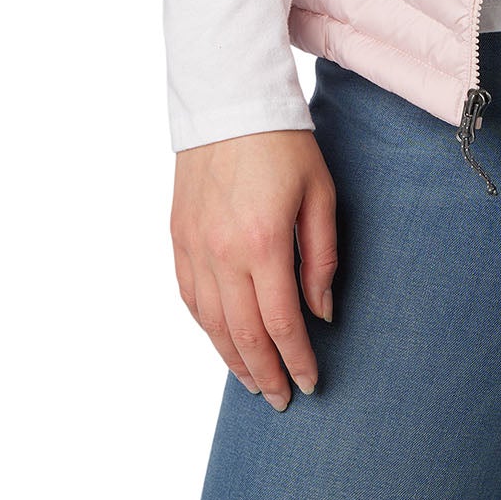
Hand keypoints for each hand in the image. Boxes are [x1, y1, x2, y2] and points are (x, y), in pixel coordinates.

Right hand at [170, 128, 338, 410]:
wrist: (231, 102)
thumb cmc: (285, 144)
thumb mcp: (320, 193)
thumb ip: (322, 256)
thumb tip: (322, 310)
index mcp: (264, 243)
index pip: (280, 322)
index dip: (296, 358)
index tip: (310, 382)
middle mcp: (223, 253)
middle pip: (242, 334)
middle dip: (265, 372)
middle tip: (282, 397)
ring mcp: (195, 247)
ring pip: (210, 323)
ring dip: (232, 359)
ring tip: (253, 382)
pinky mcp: (178, 237)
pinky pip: (189, 296)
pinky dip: (205, 326)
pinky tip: (221, 339)